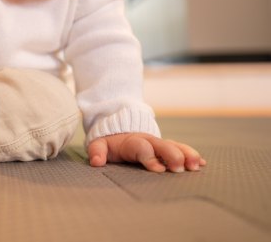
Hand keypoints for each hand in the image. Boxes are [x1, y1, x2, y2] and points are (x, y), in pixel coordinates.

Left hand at [87, 132, 206, 172]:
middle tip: (180, 168)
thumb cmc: (110, 142)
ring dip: (186, 154)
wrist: (120, 128)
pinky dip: (191, 155)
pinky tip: (202, 164)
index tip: (159, 169)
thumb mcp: (99, 144)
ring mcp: (159, 143)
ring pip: (175, 146)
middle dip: (172, 155)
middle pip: (162, 146)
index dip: (150, 158)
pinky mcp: (167, 147)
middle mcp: (148, 141)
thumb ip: (97, 151)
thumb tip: (96, 162)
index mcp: (132, 141)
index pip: (141, 148)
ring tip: (197, 165)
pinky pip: (181, 149)